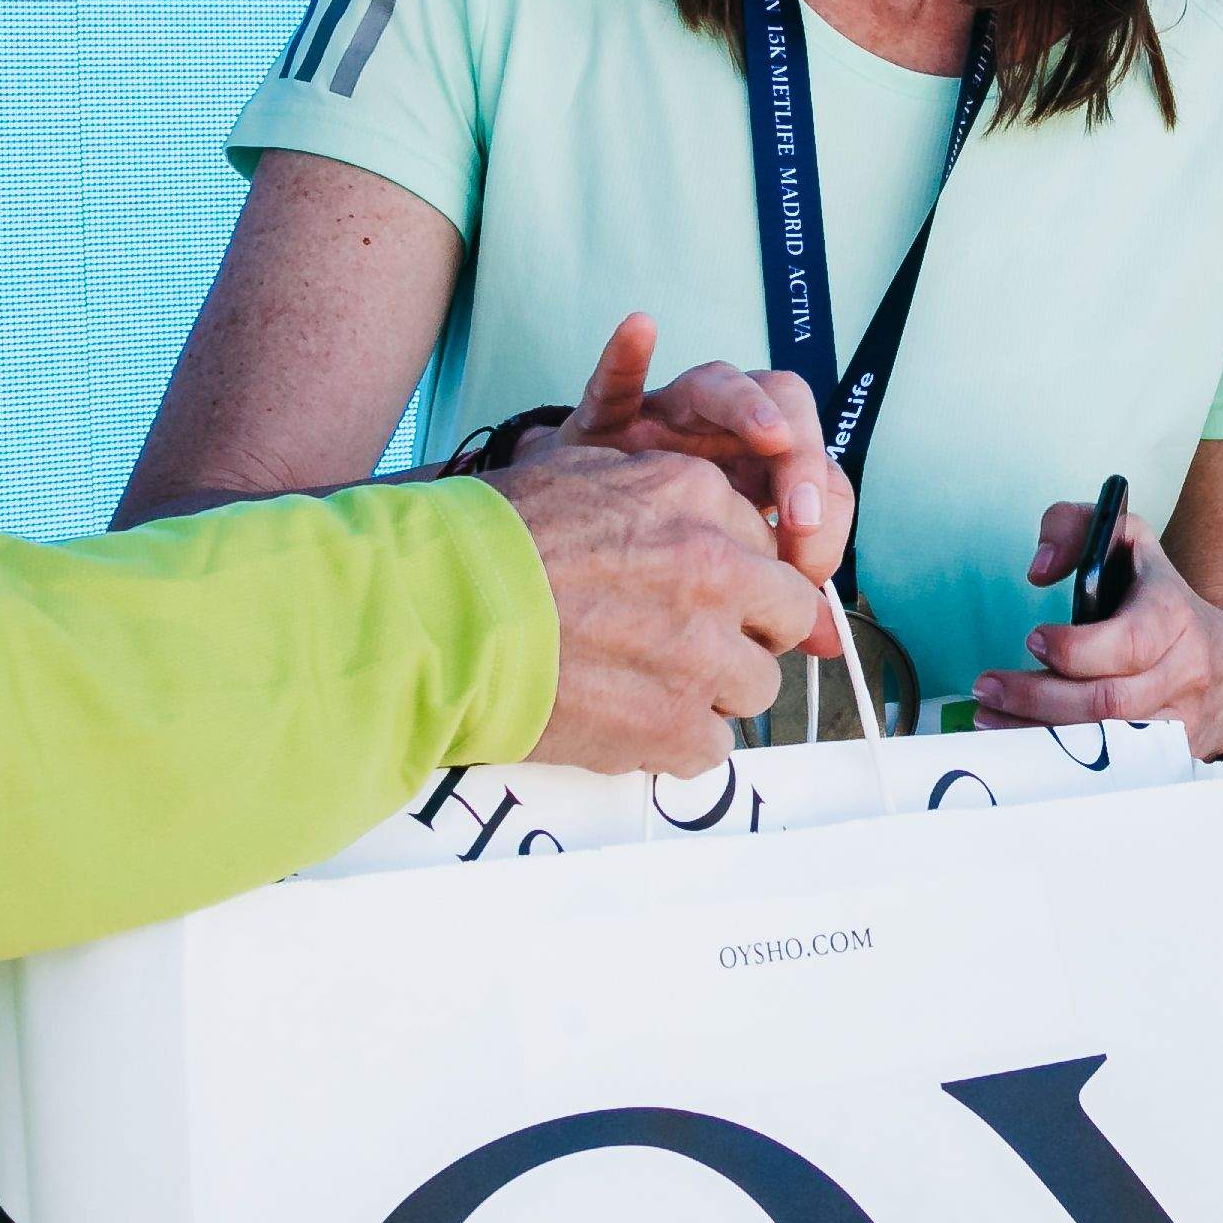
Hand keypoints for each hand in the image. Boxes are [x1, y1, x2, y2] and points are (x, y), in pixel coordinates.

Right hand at [492, 434, 829, 775]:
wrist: (437, 617)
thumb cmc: (490, 545)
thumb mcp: (582, 476)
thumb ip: (660, 497)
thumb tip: (705, 524)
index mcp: (696, 499)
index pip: (764, 544)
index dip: (736, 575)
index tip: (708, 594)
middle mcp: (716, 570)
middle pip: (786, 612)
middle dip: (749, 630)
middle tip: (694, 641)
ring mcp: (702, 653)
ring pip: (759, 685)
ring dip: (714, 689)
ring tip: (648, 684)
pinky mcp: (675, 725)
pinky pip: (715, 746)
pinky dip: (677, 743)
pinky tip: (629, 722)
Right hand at [544, 315, 849, 583]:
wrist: (566, 549)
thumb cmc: (652, 560)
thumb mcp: (720, 581)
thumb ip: (775, 599)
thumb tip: (832, 641)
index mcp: (760, 477)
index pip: (818, 475)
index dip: (825, 518)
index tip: (808, 569)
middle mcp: (723, 439)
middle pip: (784, 412)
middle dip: (802, 460)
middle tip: (798, 518)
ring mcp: (667, 423)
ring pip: (718, 384)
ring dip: (750, 405)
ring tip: (771, 435)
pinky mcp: (605, 421)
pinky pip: (616, 381)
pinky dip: (627, 355)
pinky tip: (640, 330)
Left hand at [969, 507, 1222, 750]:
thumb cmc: (1160, 600)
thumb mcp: (1126, 541)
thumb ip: (1074, 527)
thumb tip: (1040, 569)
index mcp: (1174, 616)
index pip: (1129, 641)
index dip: (1075, 648)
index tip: (1033, 638)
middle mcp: (1185, 671)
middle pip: (1110, 701)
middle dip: (1038, 697)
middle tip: (988, 687)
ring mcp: (1182, 721)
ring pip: (1108, 742)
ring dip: (1039, 735)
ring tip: (990, 717)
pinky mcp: (1172, 757)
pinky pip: (1115, 768)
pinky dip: (1066, 763)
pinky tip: (1027, 749)